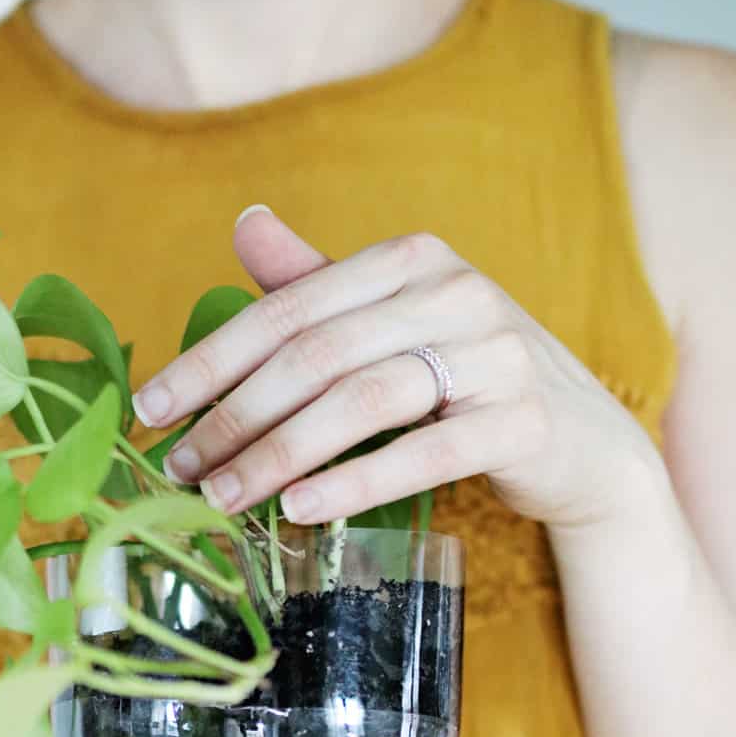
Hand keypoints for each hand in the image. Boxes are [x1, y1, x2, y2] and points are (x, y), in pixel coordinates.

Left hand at [133, 208, 663, 530]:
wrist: (584, 443)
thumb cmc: (470, 384)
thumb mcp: (396, 327)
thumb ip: (321, 288)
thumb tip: (245, 226)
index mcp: (413, 259)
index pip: (288, 307)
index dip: (211, 360)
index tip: (151, 409)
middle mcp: (457, 292)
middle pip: (317, 355)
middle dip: (235, 416)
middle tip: (180, 468)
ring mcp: (497, 355)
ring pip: (363, 401)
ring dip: (280, 454)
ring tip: (224, 497)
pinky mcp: (524, 422)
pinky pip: (424, 454)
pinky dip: (355, 483)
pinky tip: (300, 510)